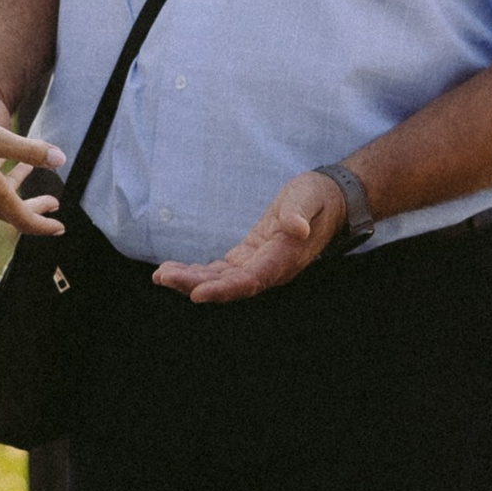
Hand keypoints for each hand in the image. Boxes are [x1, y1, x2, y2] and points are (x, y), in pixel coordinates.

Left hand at [153, 170, 345, 303]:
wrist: (329, 202)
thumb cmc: (317, 197)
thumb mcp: (308, 197)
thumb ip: (299, 213)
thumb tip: (296, 229)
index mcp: (284, 257)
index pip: (251, 280)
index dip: (224, 289)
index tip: (197, 293)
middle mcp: (270, 269)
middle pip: (230, 285)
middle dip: (195, 284)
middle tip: (163, 278)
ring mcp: (259, 266)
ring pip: (222, 281)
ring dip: (192, 280)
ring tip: (161, 276)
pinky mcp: (249, 258)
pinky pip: (221, 272)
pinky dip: (198, 272)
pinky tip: (174, 270)